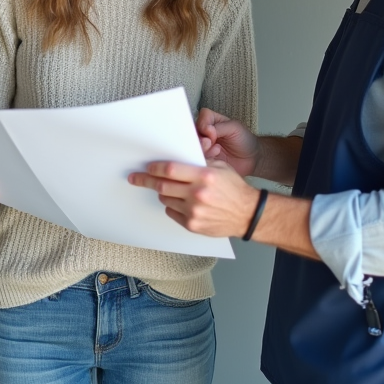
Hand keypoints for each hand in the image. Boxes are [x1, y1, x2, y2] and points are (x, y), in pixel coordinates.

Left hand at [128, 160, 257, 237]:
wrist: (248, 214)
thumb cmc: (234, 189)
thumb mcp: (220, 167)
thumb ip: (199, 162)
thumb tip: (177, 158)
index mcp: (204, 176)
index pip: (170, 170)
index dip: (155, 168)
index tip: (147, 167)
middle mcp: (197, 194)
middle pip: (162, 186)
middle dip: (145, 180)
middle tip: (135, 178)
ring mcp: (194, 211)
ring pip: (166, 199)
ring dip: (164, 193)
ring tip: (169, 189)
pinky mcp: (193, 225)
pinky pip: (172, 212)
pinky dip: (172, 206)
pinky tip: (180, 202)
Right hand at [197, 109, 258, 177]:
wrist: (252, 159)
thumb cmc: (245, 140)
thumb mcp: (235, 128)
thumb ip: (219, 127)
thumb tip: (205, 130)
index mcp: (211, 121)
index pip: (200, 118)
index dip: (203, 126)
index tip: (212, 133)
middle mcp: (204, 133)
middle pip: (192, 134)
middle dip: (200, 140)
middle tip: (210, 143)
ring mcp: (204, 147)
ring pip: (193, 148)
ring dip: (203, 150)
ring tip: (216, 151)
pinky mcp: (205, 160)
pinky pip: (198, 160)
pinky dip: (205, 159)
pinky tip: (216, 158)